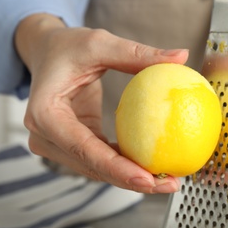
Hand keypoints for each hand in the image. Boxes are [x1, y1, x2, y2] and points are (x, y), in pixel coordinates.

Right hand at [15, 14, 188, 192]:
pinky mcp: (72, 143)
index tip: (148, 179)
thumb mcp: (100, 43)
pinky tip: (153, 166)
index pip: (83, 148)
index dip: (116, 168)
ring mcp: (57, 143)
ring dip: (132, 178)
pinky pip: (101, 158)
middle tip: (170, 184)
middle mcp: (46, 135)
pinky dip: (125, 164)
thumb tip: (182, 57)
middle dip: (131, 181)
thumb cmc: (67, 47)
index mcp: (45, 113)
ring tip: (168, 181)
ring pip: (98, 169)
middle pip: (92, 167)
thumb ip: (137, 53)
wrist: (46, 52)